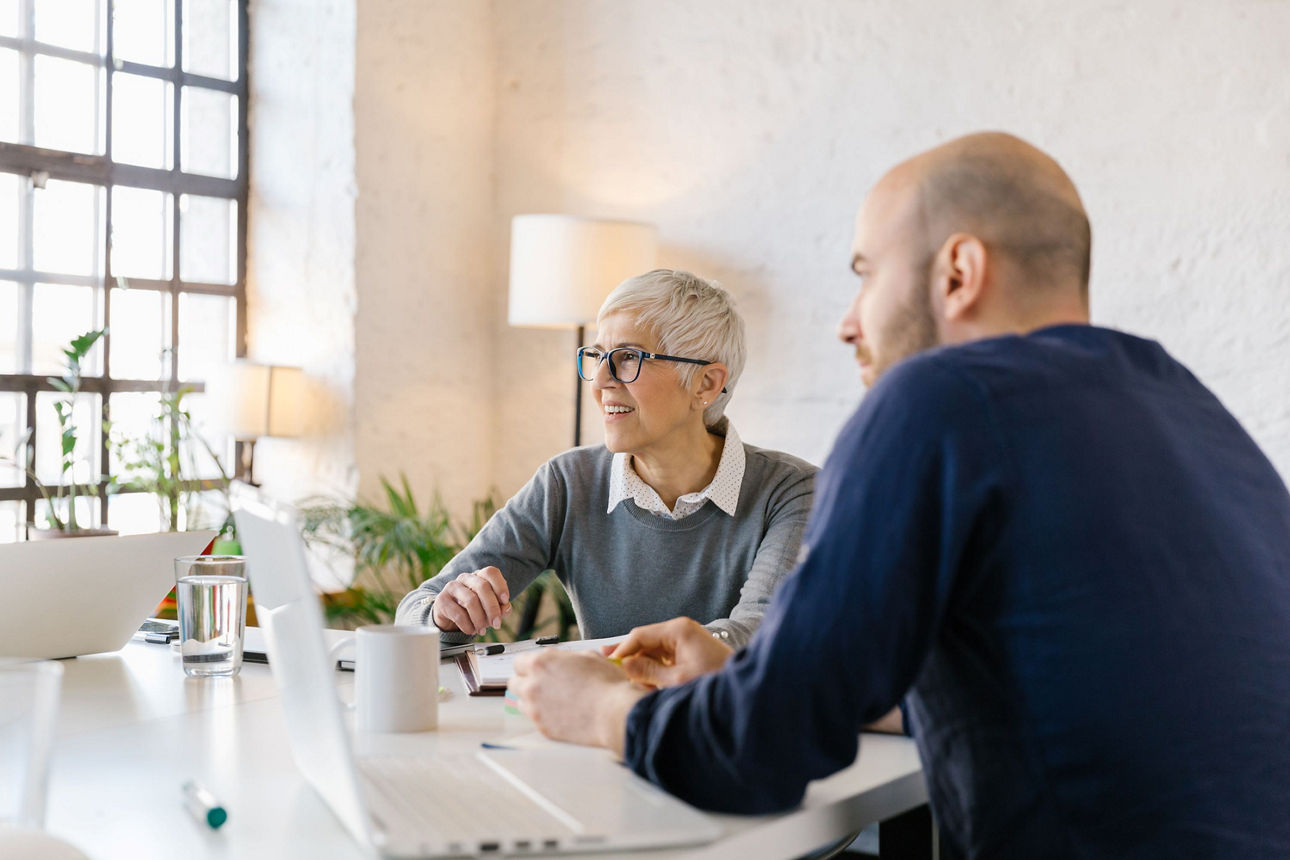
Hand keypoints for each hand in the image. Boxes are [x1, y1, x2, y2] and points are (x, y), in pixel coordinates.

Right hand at [430, 567, 511, 634]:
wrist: (449, 616)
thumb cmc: (473, 609)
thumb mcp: (489, 608)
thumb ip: (501, 607)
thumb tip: (506, 608)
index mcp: (479, 576)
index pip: (491, 572)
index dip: (500, 586)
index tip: (505, 601)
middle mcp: (465, 578)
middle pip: (482, 587)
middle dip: (492, 608)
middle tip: (496, 624)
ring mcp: (452, 587)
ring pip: (470, 600)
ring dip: (480, 619)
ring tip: (482, 630)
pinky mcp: (442, 600)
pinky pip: (458, 613)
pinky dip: (468, 625)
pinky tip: (471, 630)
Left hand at [510, 650, 646, 754]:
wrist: (614, 713)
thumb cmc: (606, 684)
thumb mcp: (589, 657)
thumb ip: (567, 657)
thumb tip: (563, 660)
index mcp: (541, 663)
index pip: (519, 662)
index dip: (529, 664)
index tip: (536, 669)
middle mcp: (533, 685)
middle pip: (514, 682)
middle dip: (525, 681)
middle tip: (541, 684)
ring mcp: (535, 709)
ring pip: (521, 702)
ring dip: (531, 700)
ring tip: (552, 700)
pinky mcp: (542, 728)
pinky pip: (534, 720)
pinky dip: (543, 716)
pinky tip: (560, 713)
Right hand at [604, 617, 733, 688]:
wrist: (743, 690)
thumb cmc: (712, 682)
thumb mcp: (675, 680)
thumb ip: (647, 671)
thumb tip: (625, 664)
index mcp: (678, 630)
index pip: (640, 635)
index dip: (622, 650)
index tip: (608, 664)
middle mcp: (681, 630)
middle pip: (645, 641)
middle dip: (631, 658)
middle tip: (608, 668)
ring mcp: (686, 640)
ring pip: (654, 651)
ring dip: (643, 667)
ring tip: (631, 683)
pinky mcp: (690, 652)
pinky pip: (665, 658)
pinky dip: (655, 670)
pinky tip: (647, 684)